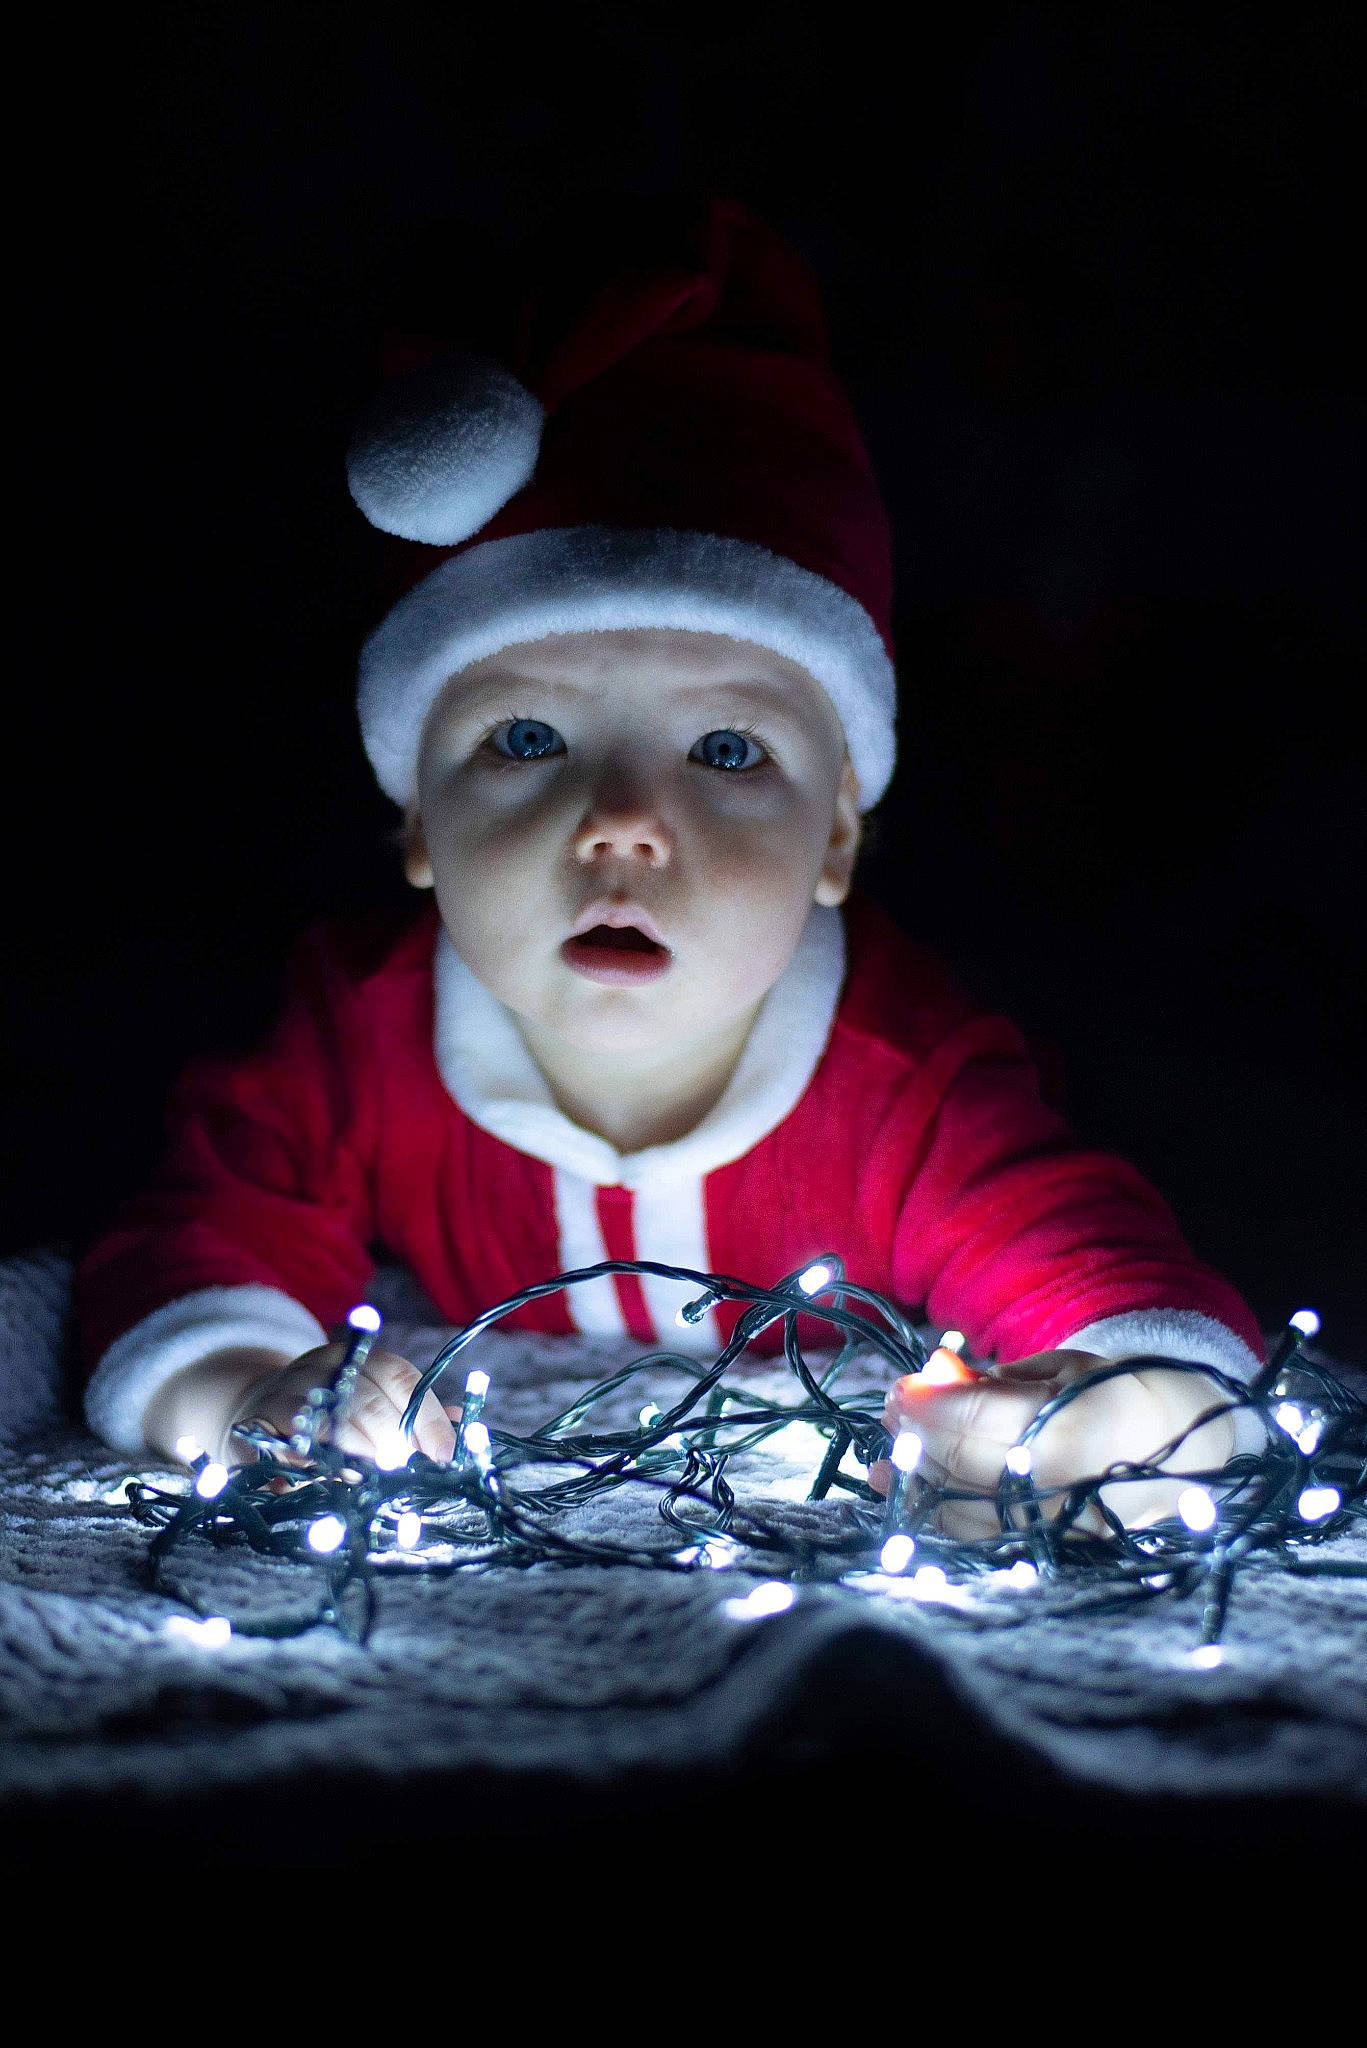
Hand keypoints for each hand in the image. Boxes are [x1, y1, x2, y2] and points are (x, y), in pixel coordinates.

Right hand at [229, 1342, 459, 1468]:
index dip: (427, 1416)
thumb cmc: (329, 1411)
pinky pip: (288, 1448)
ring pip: (328, 1424)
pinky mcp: (255, 1425)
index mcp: (358, 1358)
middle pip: (367, 1402)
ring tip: (372, 1478)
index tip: (445, 1454)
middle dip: (393, 1441)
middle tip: (405, 1472)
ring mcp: (287, 1394)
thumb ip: (412, 1414)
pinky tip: (328, 1480)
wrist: (254, 1407)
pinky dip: (312, 1467)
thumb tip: (462, 1429)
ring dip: (356, 1456)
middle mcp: (323, 1368)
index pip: (400, 1378)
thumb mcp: (370, 1400)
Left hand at [870, 1348, 1237, 1536]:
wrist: (1195, 1455)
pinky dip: (942, 1517)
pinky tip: (916, 1495)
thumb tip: (932, 1374)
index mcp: (1077, 1427)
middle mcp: (1069, 1488)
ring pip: (965, 1513)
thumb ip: (993, 1380)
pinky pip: (983, 1541)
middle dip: (916, 1438)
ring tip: (889, 1461)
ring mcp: (1063, 1532)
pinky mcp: (1056, 1558)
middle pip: (962, 1466)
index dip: (924, 1405)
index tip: (900, 1389)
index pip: (974, 1422)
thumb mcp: (1062, 1370)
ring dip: (917, 1484)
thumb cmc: (1117, 1394)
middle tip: (892, 1414)